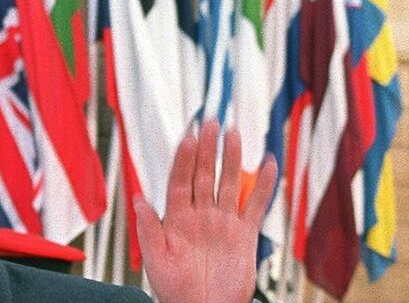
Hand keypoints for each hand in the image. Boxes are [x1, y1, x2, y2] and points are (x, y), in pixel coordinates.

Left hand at [136, 120, 276, 302]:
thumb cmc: (175, 289)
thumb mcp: (156, 259)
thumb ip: (148, 228)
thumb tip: (139, 199)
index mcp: (177, 218)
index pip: (180, 180)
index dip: (183, 159)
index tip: (187, 138)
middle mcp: (200, 214)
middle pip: (204, 174)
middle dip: (207, 149)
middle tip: (210, 123)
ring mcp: (222, 222)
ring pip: (228, 183)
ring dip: (232, 158)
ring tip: (233, 133)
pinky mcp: (243, 234)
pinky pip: (255, 206)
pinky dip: (263, 186)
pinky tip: (269, 165)